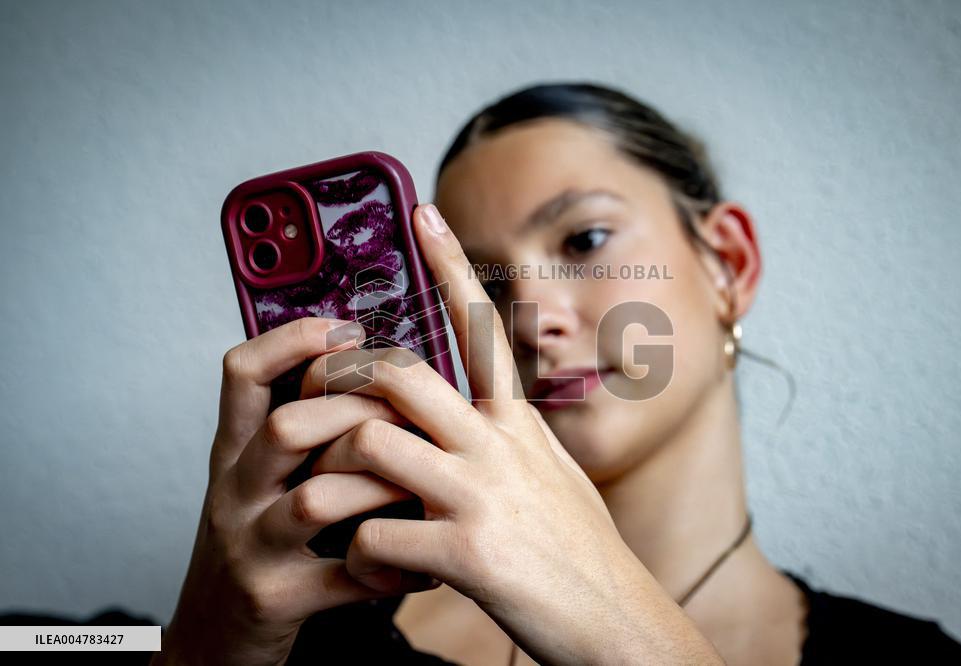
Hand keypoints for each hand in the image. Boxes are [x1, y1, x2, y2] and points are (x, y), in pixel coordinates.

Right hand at [153, 317, 440, 665]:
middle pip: (284, 428)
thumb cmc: (256, 544)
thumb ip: (302, 434)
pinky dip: (395, 568)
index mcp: (235, 453)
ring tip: (424, 485)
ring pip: (317, 500)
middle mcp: (235, 493)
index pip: (241, 375)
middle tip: (410, 417)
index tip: (347, 330)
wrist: (211, 641)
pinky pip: (347, 577)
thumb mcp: (260, 480)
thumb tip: (373, 375)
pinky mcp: (275, 600)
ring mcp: (251, 547)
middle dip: (356, 413)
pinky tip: (426, 564)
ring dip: (381, 486)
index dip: (291, 341)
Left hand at [296, 204, 722, 664]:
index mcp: (517, 425)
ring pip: (369, 443)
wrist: (618, 623)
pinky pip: (371, 537)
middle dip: (342, 380)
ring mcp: (481, 496)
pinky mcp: (466, 554)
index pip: (480, 327)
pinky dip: (356, 560)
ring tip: (335, 509)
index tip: (421, 213)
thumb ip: (507, 441)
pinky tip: (372, 576)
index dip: (449, 265)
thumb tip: (480, 416)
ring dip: (334, 477)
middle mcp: (498, 446)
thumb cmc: (578, 553)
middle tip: (314, 399)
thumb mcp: (550, 475)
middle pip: (398, 374)